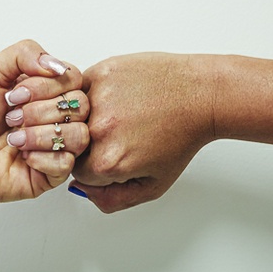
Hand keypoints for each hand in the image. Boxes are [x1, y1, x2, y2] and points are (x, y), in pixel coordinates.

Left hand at [0, 39, 89, 201]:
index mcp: (47, 91)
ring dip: (41, 134)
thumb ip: (25, 53)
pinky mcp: (52, 173)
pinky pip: (67, 164)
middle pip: (80, 106)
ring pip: (79, 135)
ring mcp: (56, 145)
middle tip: (11, 116)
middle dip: (40, 111)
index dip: (48, 86)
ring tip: (14, 138)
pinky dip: (42, 157)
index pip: (74, 80)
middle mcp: (56, 116)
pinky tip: (22, 156)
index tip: (15, 94)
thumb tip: (57, 65)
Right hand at [71, 53, 216, 211]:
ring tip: (123, 112)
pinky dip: (95, 92)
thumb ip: (112, 199)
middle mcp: (98, 130)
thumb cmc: (181, 136)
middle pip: (72, 144)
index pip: (76, 172)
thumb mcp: (153, 185)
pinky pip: (82, 87)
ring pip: (73, 115)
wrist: (200, 95)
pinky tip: (120, 95)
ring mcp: (98, 98)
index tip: (116, 154)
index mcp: (107, 161)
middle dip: (92, 142)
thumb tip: (83, 191)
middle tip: (122, 133)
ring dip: (91, 115)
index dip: (96, 165)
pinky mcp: (101, 73)